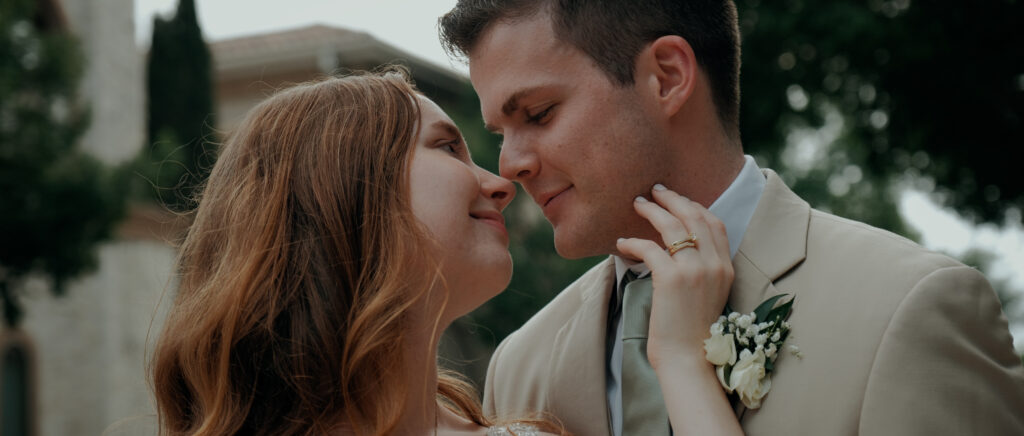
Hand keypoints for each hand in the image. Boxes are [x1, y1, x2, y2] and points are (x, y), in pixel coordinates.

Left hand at [616, 184, 733, 369]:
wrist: (688, 360)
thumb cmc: (692, 332)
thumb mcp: (708, 295)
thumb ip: (701, 270)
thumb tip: (676, 249)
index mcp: (726, 268)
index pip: (715, 223)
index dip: (695, 206)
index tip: (677, 200)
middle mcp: (714, 265)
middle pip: (695, 216)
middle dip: (673, 199)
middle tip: (654, 191)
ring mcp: (695, 270)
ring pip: (672, 226)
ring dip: (652, 211)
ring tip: (637, 204)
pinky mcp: (671, 279)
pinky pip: (649, 248)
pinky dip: (633, 242)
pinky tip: (622, 242)